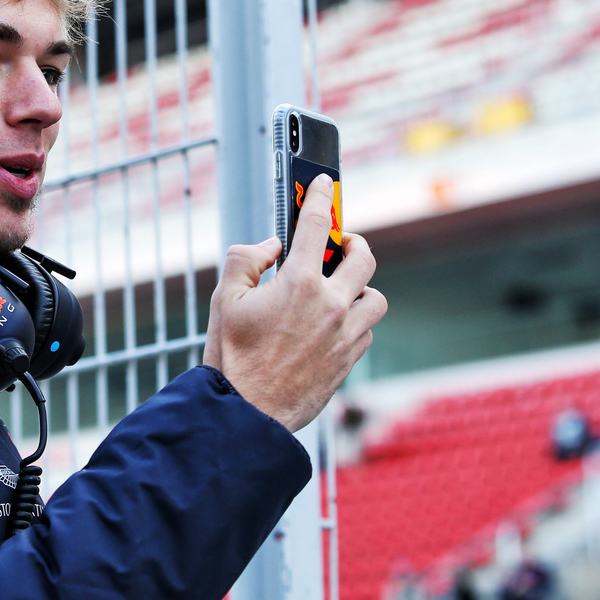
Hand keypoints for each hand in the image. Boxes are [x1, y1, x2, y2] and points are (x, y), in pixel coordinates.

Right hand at [203, 174, 387, 431]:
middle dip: (354, 244)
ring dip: (360, 288)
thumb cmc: (232, 358)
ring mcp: (345, 335)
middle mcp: (331, 305)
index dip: (320, 198)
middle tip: (341, 245)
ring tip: (339, 290)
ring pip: (375, 297)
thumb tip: (270, 246)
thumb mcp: (225, 299)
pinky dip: (355, 322)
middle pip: (365, 258)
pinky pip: (366, 330)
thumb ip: (246, 259)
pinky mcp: (349, 361)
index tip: (324, 184)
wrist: (247, 414)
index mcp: (299, 283)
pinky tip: (333, 325)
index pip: (317, 225)